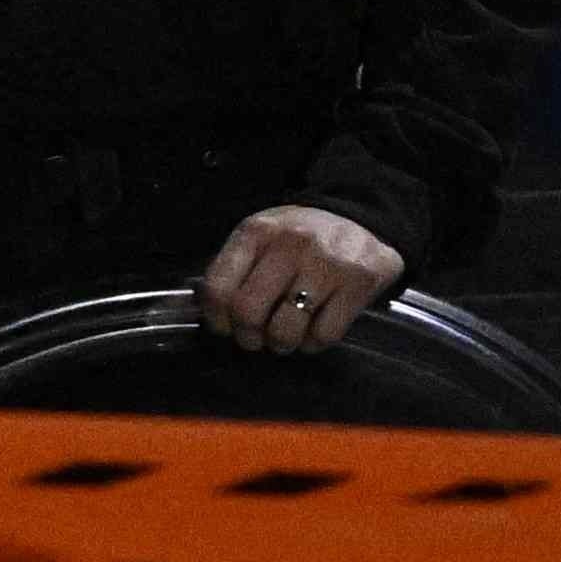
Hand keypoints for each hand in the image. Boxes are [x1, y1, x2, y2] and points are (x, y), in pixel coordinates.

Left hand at [197, 202, 409, 355]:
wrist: (361, 217)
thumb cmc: (300, 237)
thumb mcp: (261, 237)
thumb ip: (232, 269)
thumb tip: (199, 310)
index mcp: (257, 232)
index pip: (218, 289)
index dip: (217, 320)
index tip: (226, 326)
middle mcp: (290, 245)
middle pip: (248, 313)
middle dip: (249, 337)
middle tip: (257, 337)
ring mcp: (325, 264)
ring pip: (285, 330)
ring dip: (282, 344)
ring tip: (286, 335)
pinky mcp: (357, 283)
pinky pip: (323, 336)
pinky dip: (314, 343)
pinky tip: (314, 328)